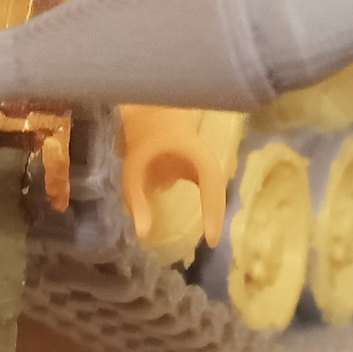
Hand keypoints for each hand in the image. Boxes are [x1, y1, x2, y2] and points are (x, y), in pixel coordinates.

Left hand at [118, 104, 226, 245]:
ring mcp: (207, 161)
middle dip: (216, 215)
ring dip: (214, 210)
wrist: (150, 108)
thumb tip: (143, 235)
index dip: (214, 213)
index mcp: (196, 153)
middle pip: (219, 190)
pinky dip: (206, 203)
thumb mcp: (133, 168)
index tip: (211, 240)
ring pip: (216, 188)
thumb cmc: (142, 136)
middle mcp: (208, 158)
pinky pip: (207, 187)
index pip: (211, 185)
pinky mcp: (201, 165)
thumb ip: (137, 200)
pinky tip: (201, 220)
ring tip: (209, 235)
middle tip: (211, 242)